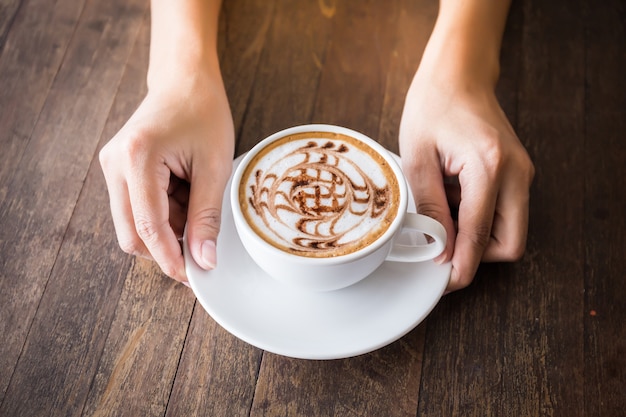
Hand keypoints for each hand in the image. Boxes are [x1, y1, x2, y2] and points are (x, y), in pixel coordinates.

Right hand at [99, 77, 233, 282]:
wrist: (184, 81)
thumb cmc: (203, 113)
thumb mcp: (214, 167)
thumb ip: (207, 217)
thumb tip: (203, 261)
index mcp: (137, 158)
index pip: (148, 228)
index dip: (170, 259)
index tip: (192, 278)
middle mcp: (114, 164)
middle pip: (131, 234)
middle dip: (167, 246)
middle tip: (202, 239)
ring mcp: (111, 167)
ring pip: (134, 225)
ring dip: (168, 227)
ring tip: (196, 197)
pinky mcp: (117, 170)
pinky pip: (136, 209)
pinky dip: (163, 213)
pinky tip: (184, 192)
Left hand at [399, 73, 533, 291]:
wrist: (457, 75)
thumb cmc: (433, 107)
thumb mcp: (417, 158)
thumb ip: (430, 207)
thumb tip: (439, 248)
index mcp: (489, 167)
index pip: (481, 235)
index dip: (463, 265)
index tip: (445, 283)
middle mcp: (516, 172)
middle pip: (511, 243)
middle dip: (478, 255)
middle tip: (441, 247)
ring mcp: (522, 172)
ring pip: (510, 230)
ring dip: (478, 234)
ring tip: (443, 210)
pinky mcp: (518, 173)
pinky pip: (505, 212)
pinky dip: (481, 217)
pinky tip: (454, 198)